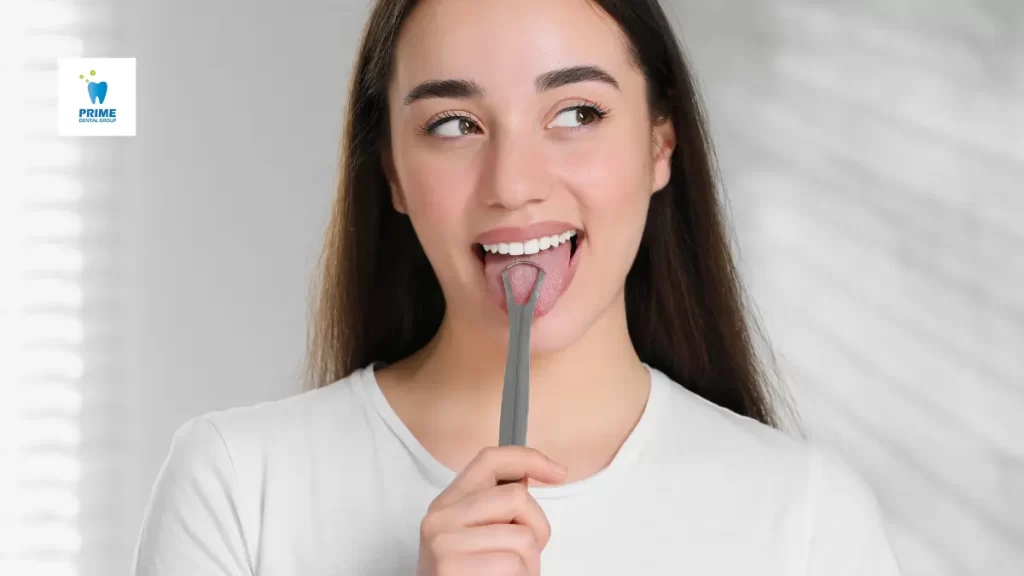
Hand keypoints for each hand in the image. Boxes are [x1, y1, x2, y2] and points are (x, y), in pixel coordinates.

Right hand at [416, 446, 567, 575]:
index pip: (490, 460)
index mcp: (447, 503)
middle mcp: (440, 517)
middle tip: (525, 557)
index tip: (558, 472)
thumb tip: (530, 476)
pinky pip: (514, 565)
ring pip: (523, 537)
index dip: (529, 458)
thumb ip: (495, 508)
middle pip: (517, 497)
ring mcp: (444, 543)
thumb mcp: (473, 537)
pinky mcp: (452, 568)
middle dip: (536, 528)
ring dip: (529, 565)